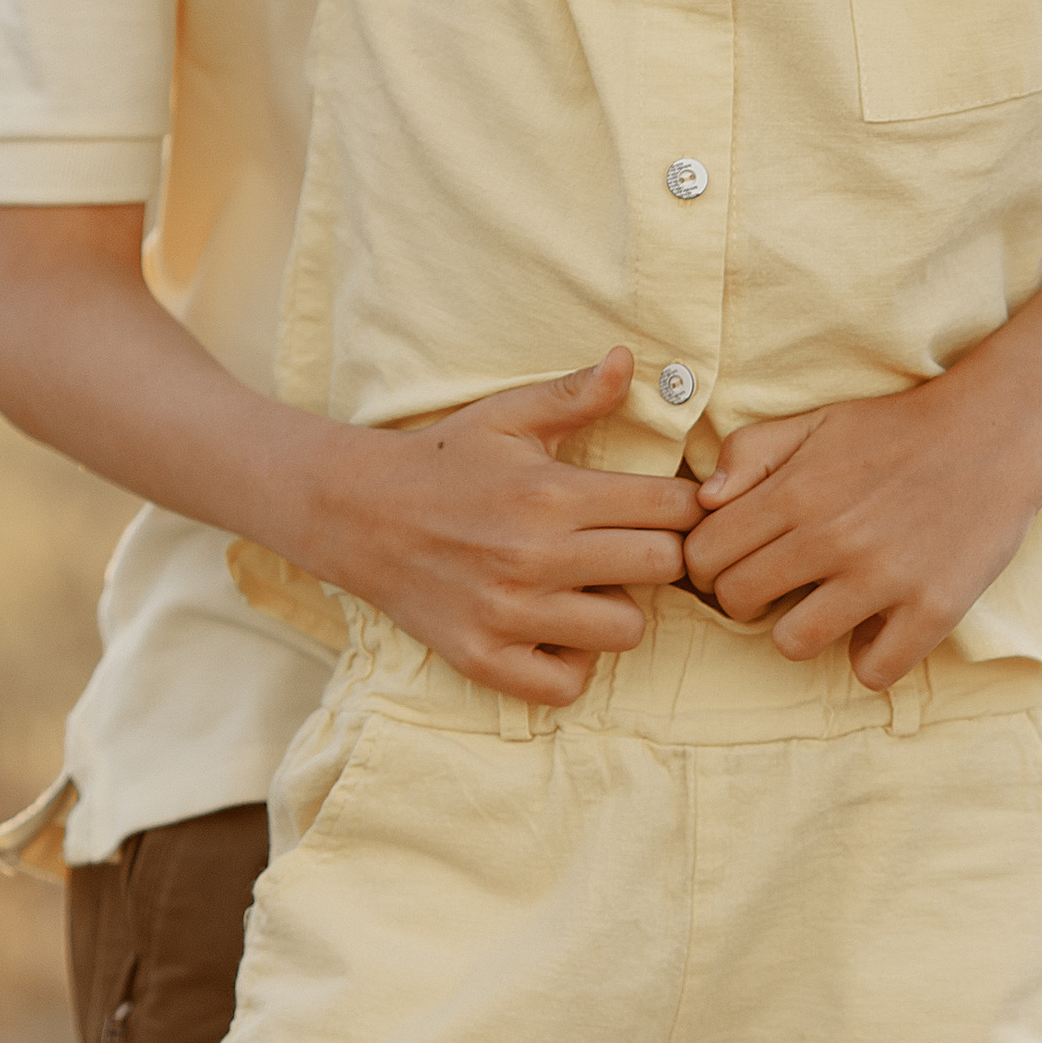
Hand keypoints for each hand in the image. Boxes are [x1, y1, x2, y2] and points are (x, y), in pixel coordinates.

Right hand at [305, 350, 699, 706]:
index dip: (685, 504)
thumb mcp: (507, 416)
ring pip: (627, 629)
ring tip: (591, 584)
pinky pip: (568, 683)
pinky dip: (572, 660)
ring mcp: (509, 613)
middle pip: (664, 567)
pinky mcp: (482, 657)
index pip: (671, 507)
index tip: (670, 505)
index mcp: (551, 494)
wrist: (356, 513)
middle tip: (634, 543)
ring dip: (620, 607)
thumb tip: (629, 359)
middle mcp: (535, 557)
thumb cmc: (443, 459)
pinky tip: (558, 627)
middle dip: (662, 552)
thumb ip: (574, 394)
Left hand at [681, 368, 1041, 689]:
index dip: (709, 564)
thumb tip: (704, 501)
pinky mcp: (933, 608)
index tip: (738, 562)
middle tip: (779, 586)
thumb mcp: (817, 421)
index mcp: (795, 491)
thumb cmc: (897, 429)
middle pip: (737, 601)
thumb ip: (751, 452)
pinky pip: (873, 670)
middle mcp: (831, 537)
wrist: (997, 432)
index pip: (704, 555)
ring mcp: (883, 577)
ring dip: (801, 633)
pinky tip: (881, 629)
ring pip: (793, 644)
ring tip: (825, 611)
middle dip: (746, 599)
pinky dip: (873, 658)